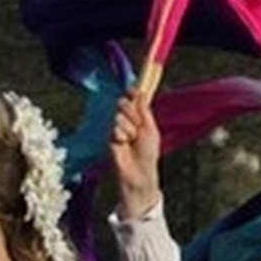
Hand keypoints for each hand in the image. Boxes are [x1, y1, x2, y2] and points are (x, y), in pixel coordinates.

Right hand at [110, 93, 163, 217]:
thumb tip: (140, 93)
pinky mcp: (110, 136)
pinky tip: (124, 144)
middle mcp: (128, 120)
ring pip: (119, 116)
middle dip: (131, 112)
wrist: (139, 171)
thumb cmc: (148, 153)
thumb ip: (144, 111)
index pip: (134, 100)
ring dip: (129, 128)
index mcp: (140, 117)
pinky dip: (121, 135)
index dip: (132, 93)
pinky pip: (115, 128)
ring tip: (132, 140)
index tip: (131, 89)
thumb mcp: (150, 129)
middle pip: (124, 103)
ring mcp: (118, 128)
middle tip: (138, 127)